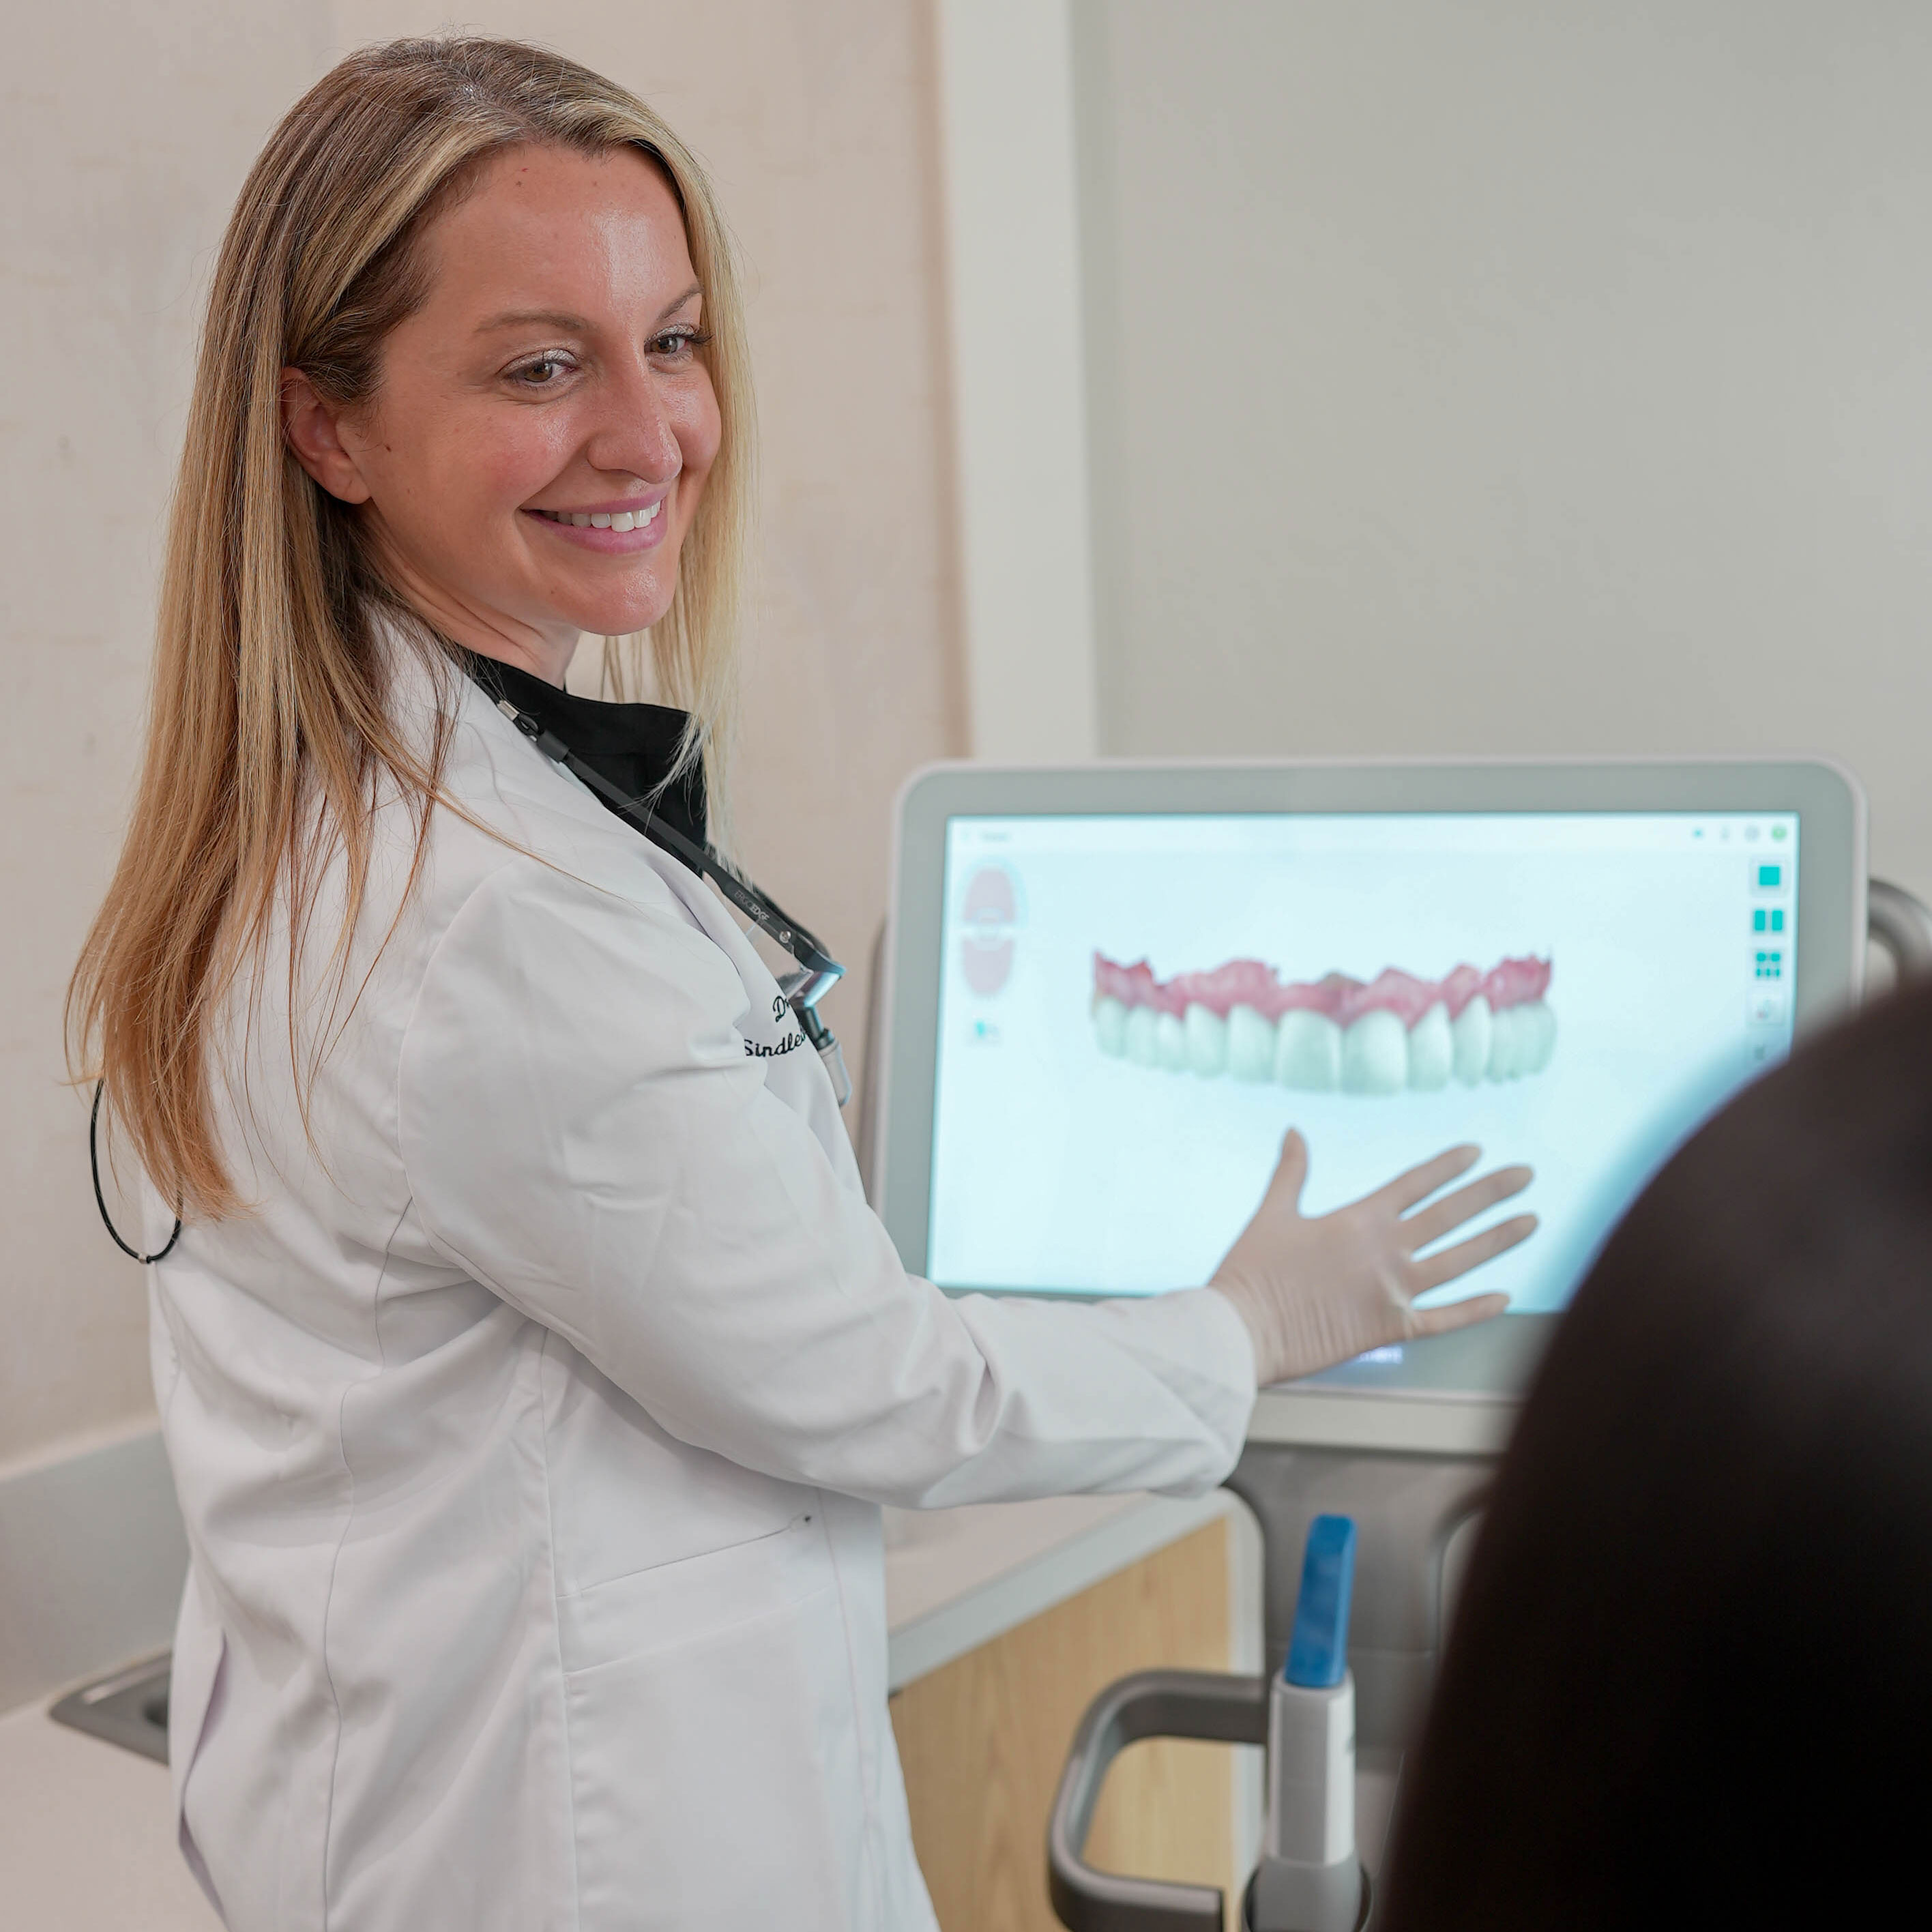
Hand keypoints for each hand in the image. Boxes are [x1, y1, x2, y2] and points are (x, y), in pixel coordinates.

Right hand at [1210, 1132, 1536, 1386]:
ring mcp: (1393, 1290)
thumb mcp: (1272, 1213)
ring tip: (1532, 1222)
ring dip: (1498, 1240)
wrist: (1243, 1328)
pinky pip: (1444, 1319)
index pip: (1415, 1182)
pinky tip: (1505, 1297)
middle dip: (1492, 1192)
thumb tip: (1293, 1131)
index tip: (1477, 1151)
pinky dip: (1476, 1310)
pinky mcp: (1391, 1329)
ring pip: (1460, 1261)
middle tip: (1526, 1175)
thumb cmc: (1252, 1270)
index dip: (1448, 1165)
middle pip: (1450, 1214)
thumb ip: (1291, 1172)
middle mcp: (1385, 1250)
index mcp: (1358, 1218)